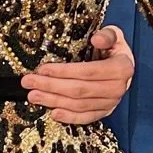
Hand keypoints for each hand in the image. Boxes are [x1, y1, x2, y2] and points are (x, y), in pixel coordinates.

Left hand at [21, 25, 135, 125]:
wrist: (124, 64)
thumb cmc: (113, 47)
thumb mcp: (114, 34)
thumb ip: (107, 35)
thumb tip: (96, 39)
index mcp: (121, 68)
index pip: (88, 71)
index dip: (64, 72)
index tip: (42, 69)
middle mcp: (118, 88)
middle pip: (79, 90)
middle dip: (51, 86)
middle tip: (28, 82)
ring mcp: (112, 103)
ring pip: (79, 105)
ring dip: (54, 101)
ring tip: (33, 95)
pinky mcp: (105, 112)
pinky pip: (86, 118)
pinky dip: (70, 118)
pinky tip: (53, 113)